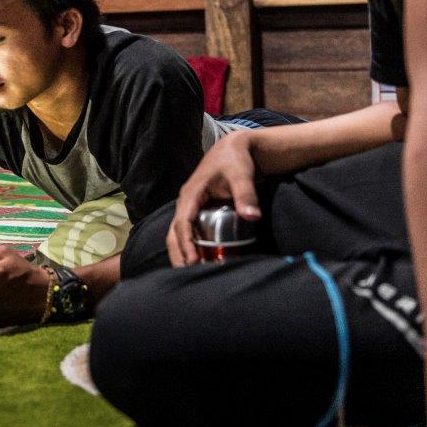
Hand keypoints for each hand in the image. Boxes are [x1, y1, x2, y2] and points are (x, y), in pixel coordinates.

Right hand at [167, 129, 261, 265]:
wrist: (234, 150)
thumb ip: (246, 195)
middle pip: (174, 233)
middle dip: (178, 254)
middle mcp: (185, 202)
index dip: (186, 243)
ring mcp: (190, 208)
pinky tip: (199, 262)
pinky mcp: (197, 212)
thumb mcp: (242, 175)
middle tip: (187, 276)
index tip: (193, 261)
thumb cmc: (236, 160)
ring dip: (182, 253)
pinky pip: (188, 233)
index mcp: (191, 193)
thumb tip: (252, 217)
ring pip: (178, 235)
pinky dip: (190, 248)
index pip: (182, 223)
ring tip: (190, 274)